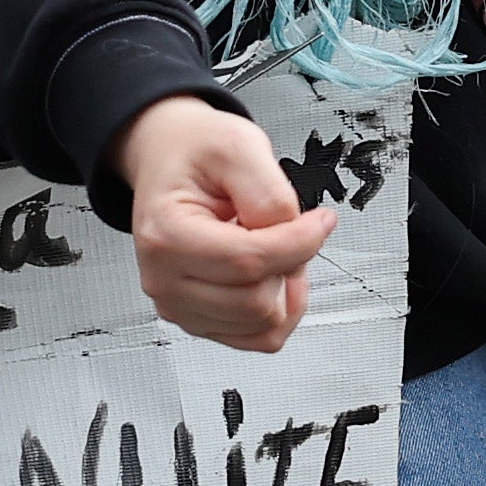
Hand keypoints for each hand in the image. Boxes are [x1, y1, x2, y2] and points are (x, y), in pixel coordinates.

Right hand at [117, 95, 334, 351]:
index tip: (320, 221)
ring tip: (273, 247)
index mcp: (166, 235)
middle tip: (288, 229)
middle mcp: (164, 279)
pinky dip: (278, 311)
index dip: (300, 243)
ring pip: (262, 326)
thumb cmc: (194, 153)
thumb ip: (269, 194)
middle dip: (290, 264)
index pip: (249, 262)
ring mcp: (178, 304)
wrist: (168, 159)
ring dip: (284, 288)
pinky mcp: (197, 319)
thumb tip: (295, 237)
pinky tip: (273, 277)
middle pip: (258, 302)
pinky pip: (256, 338)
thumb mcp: (238, 146)